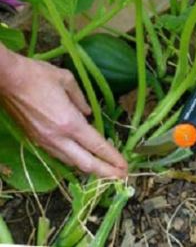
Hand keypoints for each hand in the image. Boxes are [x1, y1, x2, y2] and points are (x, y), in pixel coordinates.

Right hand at [0, 49, 127, 177]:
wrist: (6, 79)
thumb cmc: (37, 75)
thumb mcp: (66, 80)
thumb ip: (81, 99)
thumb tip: (88, 113)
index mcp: (69, 122)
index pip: (96, 146)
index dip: (112, 158)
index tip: (125, 166)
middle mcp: (58, 138)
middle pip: (85, 163)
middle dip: (106, 173)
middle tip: (121, 177)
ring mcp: (45, 141)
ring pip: (71, 162)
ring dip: (89, 168)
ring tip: (105, 170)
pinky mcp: (35, 140)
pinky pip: (59, 156)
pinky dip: (74, 160)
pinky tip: (81, 158)